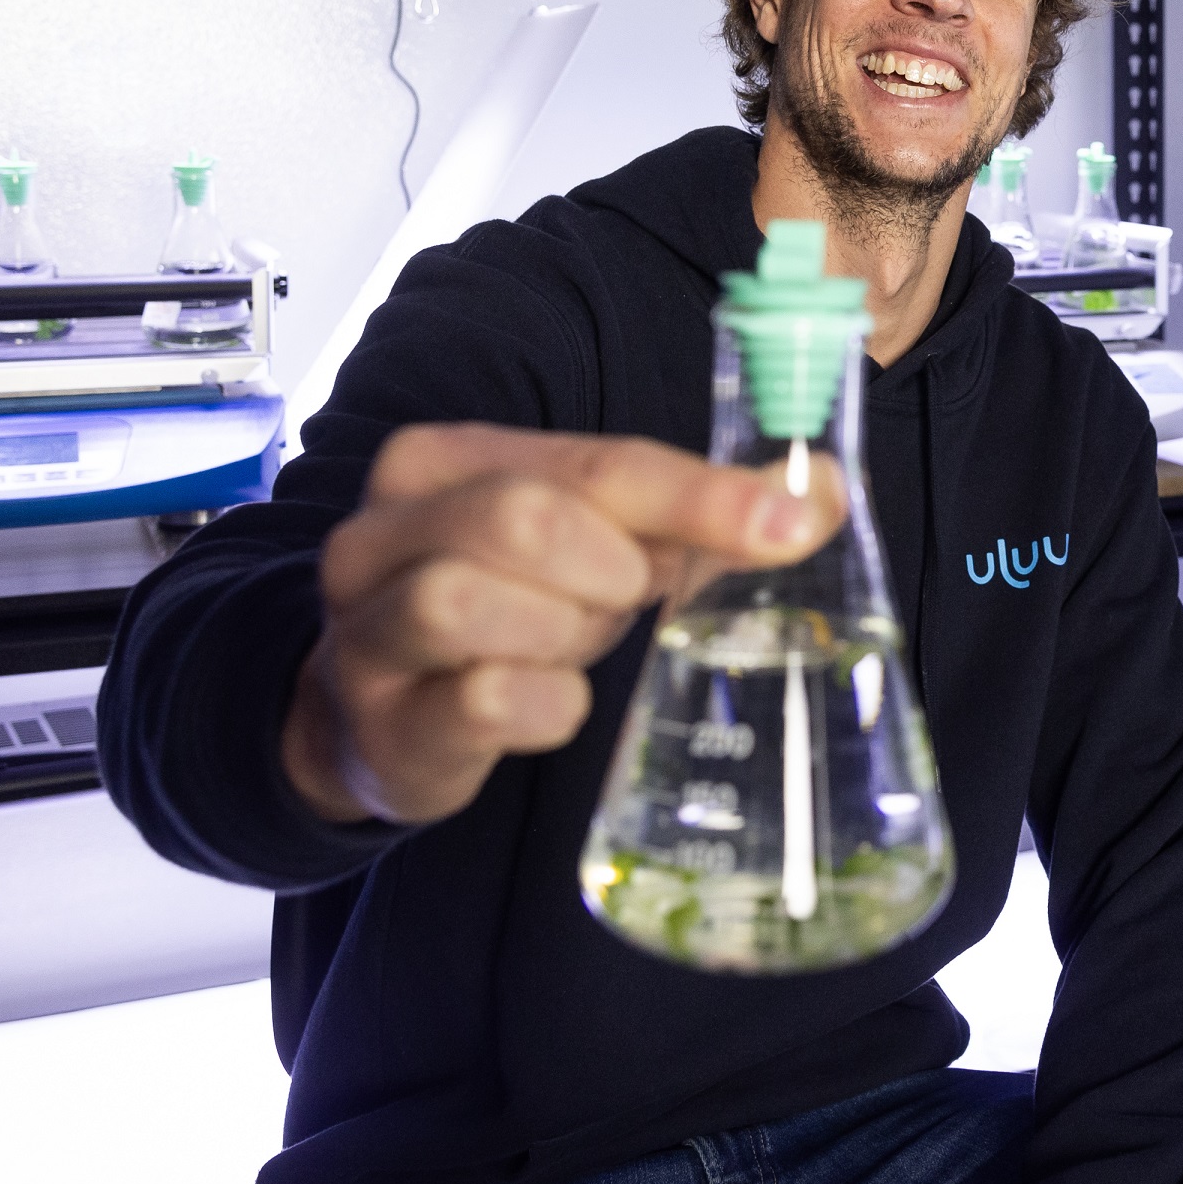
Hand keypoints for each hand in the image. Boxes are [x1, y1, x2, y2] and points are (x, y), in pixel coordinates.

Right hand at [284, 422, 844, 826]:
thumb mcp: (596, 545)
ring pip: (472, 601)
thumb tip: (817, 492)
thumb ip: (693, 514)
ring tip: (569, 643)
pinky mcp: (382, 721)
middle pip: (525, 517)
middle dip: (606, 569)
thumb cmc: (511, 611)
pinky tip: (544, 704)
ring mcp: (365, 629)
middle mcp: (381, 533)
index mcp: (442, 461)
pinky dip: (545, 707)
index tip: (788, 524)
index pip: (592, 462)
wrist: (388, 719)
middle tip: (622, 599)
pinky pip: (485, 700)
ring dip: (563, 633)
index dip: (699, 495)